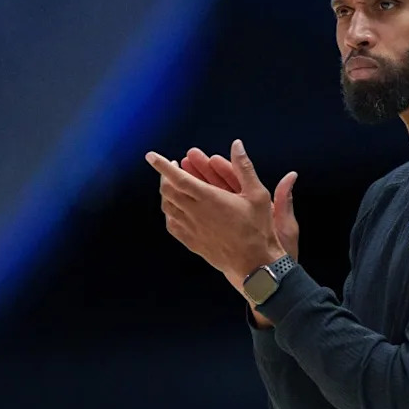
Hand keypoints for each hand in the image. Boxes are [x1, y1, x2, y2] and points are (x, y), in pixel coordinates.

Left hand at [146, 140, 286, 301]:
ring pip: (167, 207)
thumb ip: (244, 167)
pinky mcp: (191, 242)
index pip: (177, 178)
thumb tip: (237, 145)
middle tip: (173, 168)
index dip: (162, 165)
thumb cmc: (258, 228)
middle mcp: (195, 213)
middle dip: (165, 176)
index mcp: (209, 198)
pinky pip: (171, 225)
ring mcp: (191, 229)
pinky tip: (175, 209)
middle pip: (168, 191)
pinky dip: (169, 213)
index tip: (151, 156)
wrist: (254, 264)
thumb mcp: (257, 194)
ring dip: (166, 193)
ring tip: (173, 186)